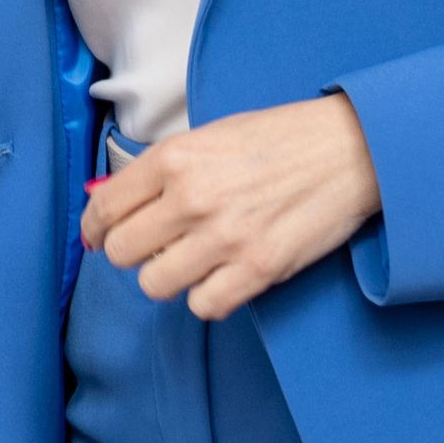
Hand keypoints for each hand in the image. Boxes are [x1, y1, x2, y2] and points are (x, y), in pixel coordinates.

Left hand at [79, 94, 381, 320]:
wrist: (348, 149)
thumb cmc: (279, 139)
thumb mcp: (209, 136)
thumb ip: (162, 169)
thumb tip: (114, 204)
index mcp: (174, 158)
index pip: (104, 209)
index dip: (95, 229)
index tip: (98, 237)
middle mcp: (192, 198)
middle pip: (123, 252)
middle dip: (132, 253)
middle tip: (153, 247)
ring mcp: (224, 237)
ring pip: (156, 284)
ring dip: (169, 277)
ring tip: (192, 261)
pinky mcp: (257, 269)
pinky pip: (204, 306)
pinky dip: (207, 297)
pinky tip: (221, 276)